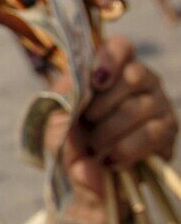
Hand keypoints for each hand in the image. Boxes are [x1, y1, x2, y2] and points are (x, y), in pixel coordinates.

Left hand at [43, 36, 177, 223]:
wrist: (92, 176)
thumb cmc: (71, 141)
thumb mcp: (54, 130)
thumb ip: (58, 124)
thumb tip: (70, 128)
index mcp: (108, 69)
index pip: (120, 46)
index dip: (110, 58)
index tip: (96, 81)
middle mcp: (139, 80)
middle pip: (133, 76)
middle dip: (103, 104)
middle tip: (87, 122)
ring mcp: (157, 103)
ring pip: (139, 107)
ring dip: (110, 131)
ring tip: (93, 147)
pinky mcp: (168, 130)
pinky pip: (151, 134)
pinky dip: (126, 149)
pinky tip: (110, 160)